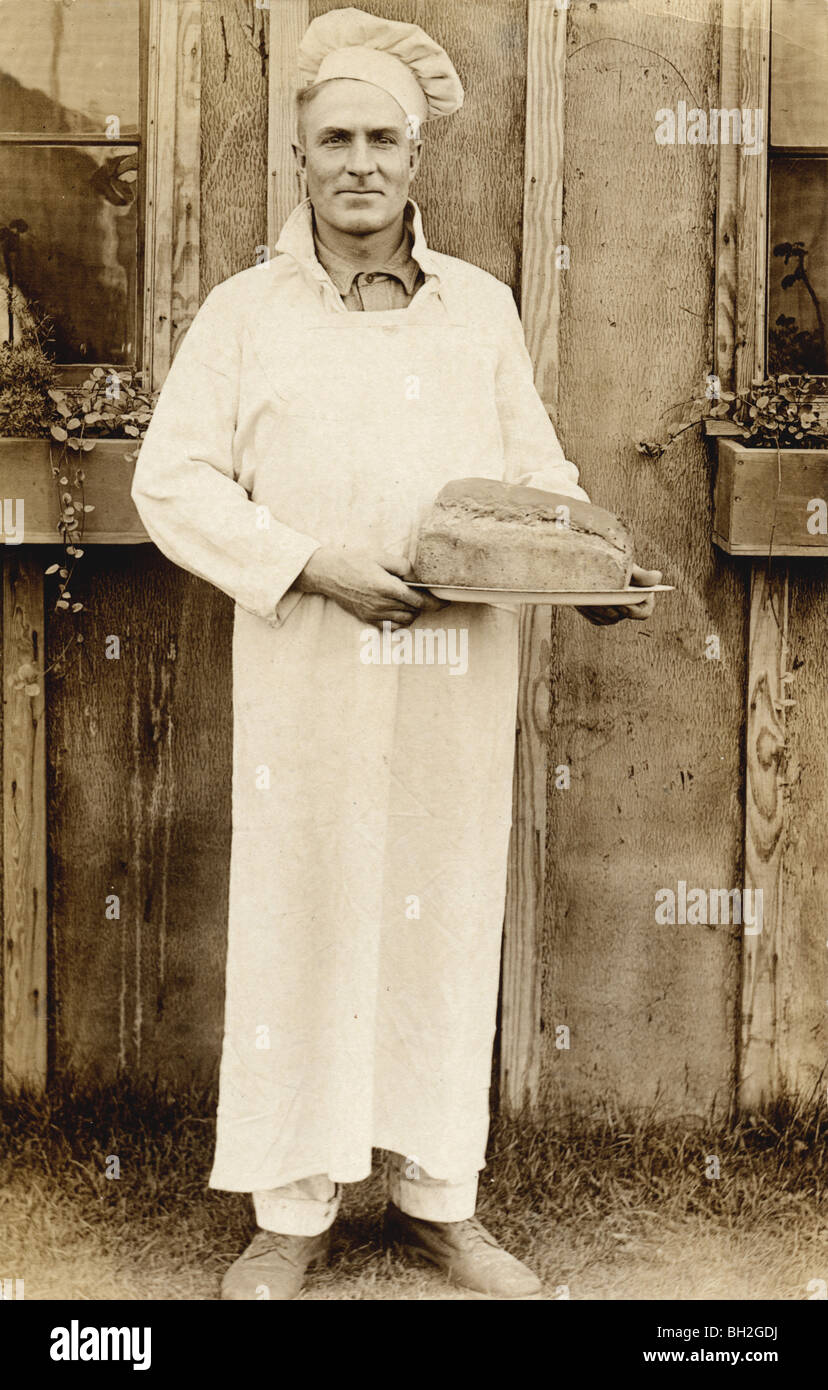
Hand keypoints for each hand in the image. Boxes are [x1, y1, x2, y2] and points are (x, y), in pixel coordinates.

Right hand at [296, 547, 446, 628]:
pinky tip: (396, 610)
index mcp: (388, 587)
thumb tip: (418, 579)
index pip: (420, 601)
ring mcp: (374, 614)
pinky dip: (398, 622)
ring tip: (407, 600)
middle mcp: (382, 604)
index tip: (445, 602)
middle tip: (419, 593)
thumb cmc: (355, 561)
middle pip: (414, 612)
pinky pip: (390, 627)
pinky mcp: (367, 619)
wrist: (329, 573)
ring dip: (411, 613)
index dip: (436, 603)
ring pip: (404, 621)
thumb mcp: (381, 556)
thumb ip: (404, 567)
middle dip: (422, 604)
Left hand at [576, 564, 661, 625]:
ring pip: (607, 619)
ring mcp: (615, 614)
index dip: (633, 611)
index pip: (643, 613)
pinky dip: (589, 611)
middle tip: (601, 601)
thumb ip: (642, 574)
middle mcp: (630, 609)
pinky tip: (582, 601)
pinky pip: (595, 618)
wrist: (601, 564)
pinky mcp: (600, 615)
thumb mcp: (630, 567)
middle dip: (611, 609)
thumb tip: (657, 577)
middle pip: (621, 616)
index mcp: (642, 599)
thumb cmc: (619, 563)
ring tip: (589, 599)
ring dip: (598, 610)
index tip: (622, 602)